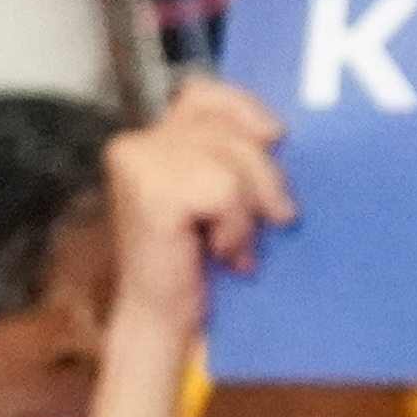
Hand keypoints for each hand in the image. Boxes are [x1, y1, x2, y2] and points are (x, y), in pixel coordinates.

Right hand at [99, 80, 290, 343]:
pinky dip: (235, 225)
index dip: (246, 110)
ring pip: (230, 161)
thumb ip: (230, 157)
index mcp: (148, 141)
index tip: (276, 137)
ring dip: (248, 209)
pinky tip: (222, 250)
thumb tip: (281, 134)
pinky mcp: (152, 194)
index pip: (204, 95)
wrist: (162, 321)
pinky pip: (223, 191)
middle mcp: (136, 146)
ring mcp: (139, 167)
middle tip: (272, 219)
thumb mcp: (215, 196)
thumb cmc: (193, 264)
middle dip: (263, 175)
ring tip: (236, 242)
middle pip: (228, 129)